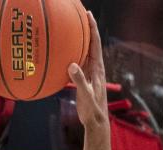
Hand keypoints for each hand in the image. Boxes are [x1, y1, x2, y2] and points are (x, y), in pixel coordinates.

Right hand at [67, 13, 109, 129]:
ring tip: (73, 28)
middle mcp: (95, 68)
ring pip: (86, 52)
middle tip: (80, 14)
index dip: (92, 28)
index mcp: (98, 69)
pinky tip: (65, 52)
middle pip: (92, 43)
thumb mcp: (85, 95)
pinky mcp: (85, 79)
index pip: (95, 44)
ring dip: (81, 40)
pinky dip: (74, 53)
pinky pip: (79, 62)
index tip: (88, 15)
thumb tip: (72, 65)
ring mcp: (90, 73)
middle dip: (87, 28)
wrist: (96, 122)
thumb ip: (79, 80)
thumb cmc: (92, 110)